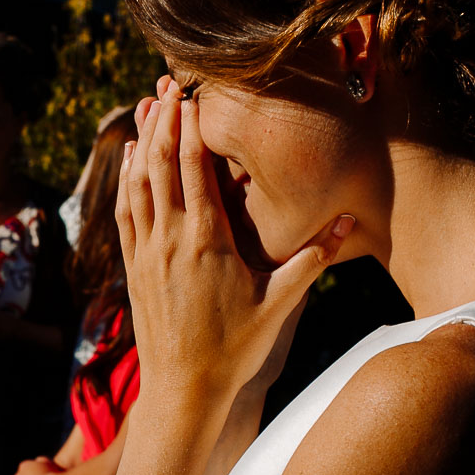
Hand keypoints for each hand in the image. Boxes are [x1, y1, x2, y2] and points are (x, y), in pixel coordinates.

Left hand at [116, 82, 352, 415]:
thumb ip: (312, 260)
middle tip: (167, 84)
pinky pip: (126, 211)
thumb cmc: (235, 350)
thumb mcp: (279, 305)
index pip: (195, 171)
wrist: (184, 390)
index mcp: (206, 242)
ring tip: (147, 107)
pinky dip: (127, 179)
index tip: (194, 96)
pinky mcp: (133, 267)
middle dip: (163, 121)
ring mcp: (146, 252)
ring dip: (142, 142)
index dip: (191, 129)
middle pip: (160, 165)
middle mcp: (169, 240)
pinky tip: (131, 159)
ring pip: (137, 183)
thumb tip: (348, 221)